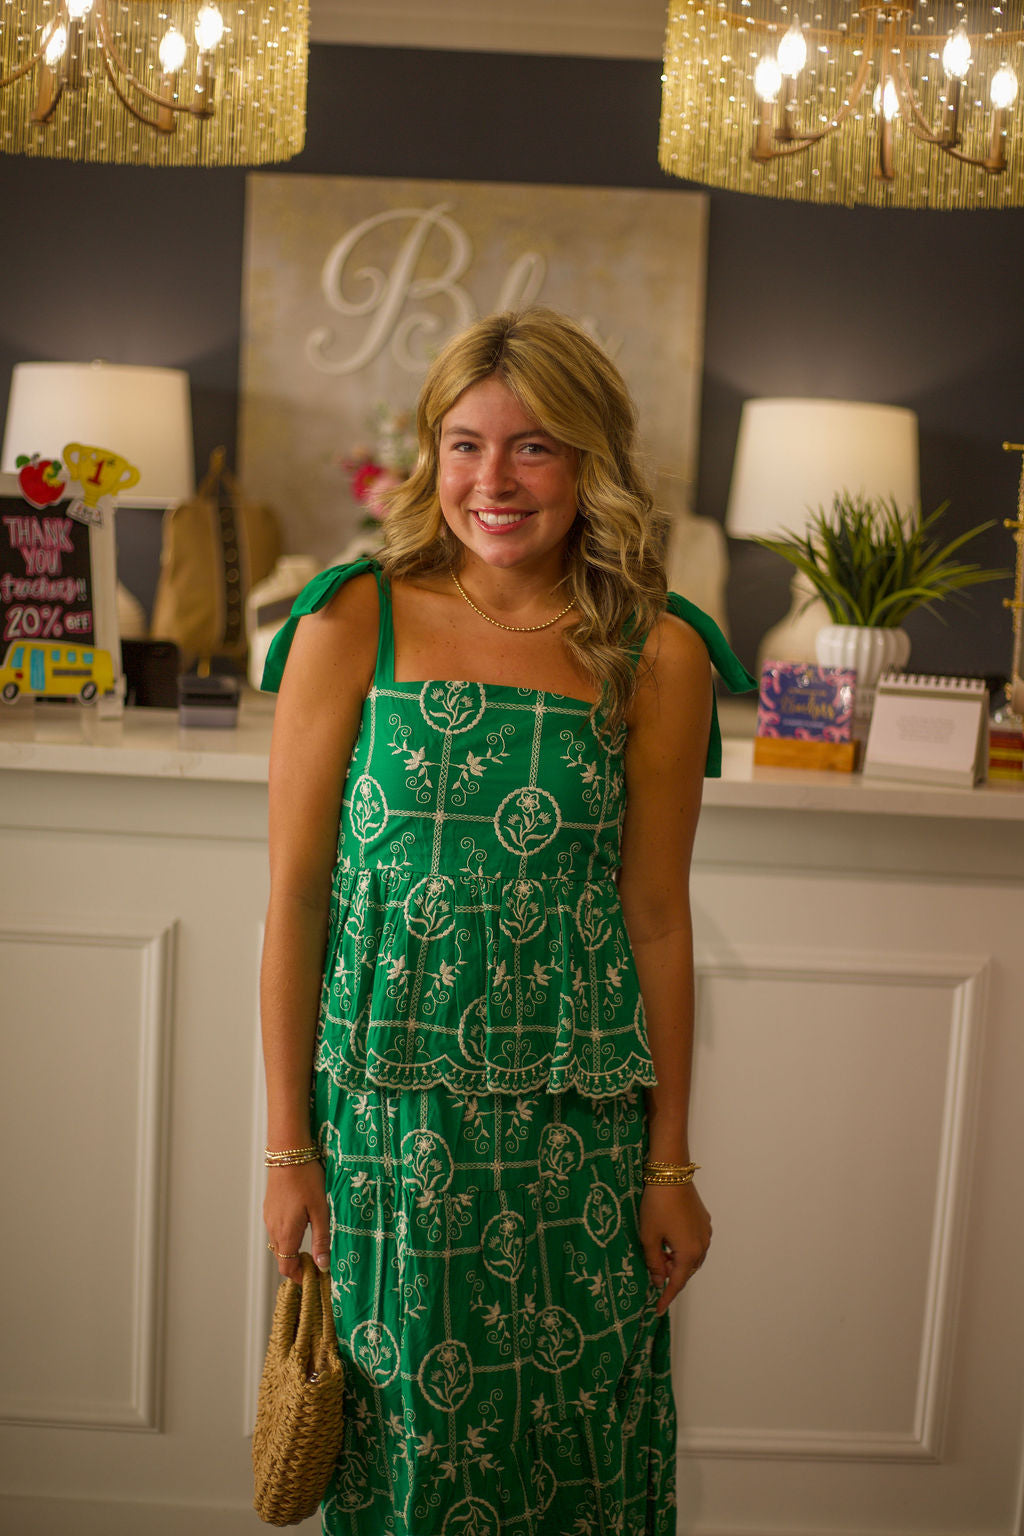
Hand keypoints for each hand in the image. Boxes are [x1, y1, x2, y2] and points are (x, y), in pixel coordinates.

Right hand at [263, 1161, 330, 1286]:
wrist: (288, 1153)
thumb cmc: (307, 1179)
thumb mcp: (321, 1210)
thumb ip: (321, 1239)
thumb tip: (323, 1266)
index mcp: (286, 1233)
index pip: (287, 1268)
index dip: (299, 1278)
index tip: (314, 1278)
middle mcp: (273, 1228)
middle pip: (282, 1258)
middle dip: (297, 1266)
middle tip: (316, 1265)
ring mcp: (269, 1217)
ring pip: (278, 1244)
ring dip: (292, 1251)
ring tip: (311, 1247)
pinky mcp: (269, 1207)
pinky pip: (276, 1230)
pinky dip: (287, 1237)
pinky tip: (301, 1226)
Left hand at [639, 1181, 710, 1315]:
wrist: (671, 1174)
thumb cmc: (657, 1206)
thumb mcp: (649, 1236)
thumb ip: (654, 1263)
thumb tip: (659, 1281)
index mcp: (689, 1253)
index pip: (677, 1283)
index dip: (666, 1297)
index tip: (657, 1309)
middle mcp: (702, 1245)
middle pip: (687, 1270)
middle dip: (672, 1275)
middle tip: (655, 1271)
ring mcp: (705, 1232)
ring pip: (692, 1257)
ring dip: (678, 1261)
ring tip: (661, 1253)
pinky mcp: (703, 1220)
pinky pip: (695, 1243)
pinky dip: (683, 1248)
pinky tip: (669, 1238)